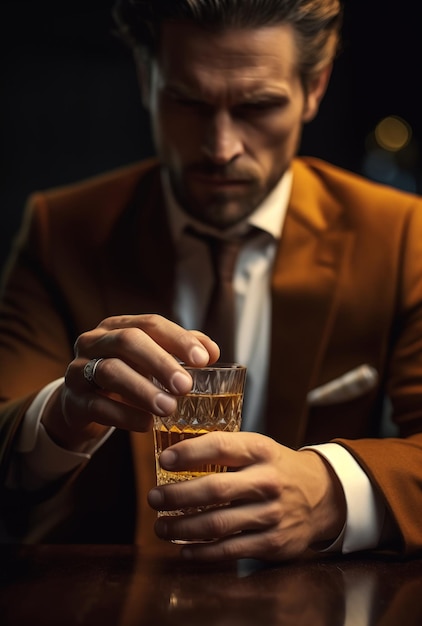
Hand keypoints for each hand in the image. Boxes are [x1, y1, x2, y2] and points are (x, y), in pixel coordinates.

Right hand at [41, 314, 218, 449]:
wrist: (81, 403)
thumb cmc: (125, 375)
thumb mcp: (149, 360)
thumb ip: (179, 351)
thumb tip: (212, 351)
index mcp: (118, 326)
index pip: (151, 324)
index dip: (178, 339)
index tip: (204, 359)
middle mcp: (96, 341)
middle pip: (128, 341)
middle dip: (160, 362)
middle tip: (186, 386)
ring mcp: (79, 369)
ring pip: (110, 372)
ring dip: (142, 390)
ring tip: (169, 408)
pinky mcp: (72, 400)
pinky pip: (97, 406)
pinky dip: (124, 415)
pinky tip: (146, 425)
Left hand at [148, 431, 345, 560]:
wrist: (323, 496)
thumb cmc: (278, 468)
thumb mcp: (259, 448)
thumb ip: (225, 450)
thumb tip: (175, 453)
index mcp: (261, 451)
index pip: (221, 446)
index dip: (189, 453)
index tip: (165, 460)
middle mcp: (267, 482)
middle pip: (214, 490)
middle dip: (176, 496)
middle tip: (153, 498)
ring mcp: (271, 515)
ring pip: (217, 524)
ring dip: (182, 527)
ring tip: (161, 526)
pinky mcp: (273, 543)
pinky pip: (229, 550)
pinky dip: (202, 552)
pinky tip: (184, 548)